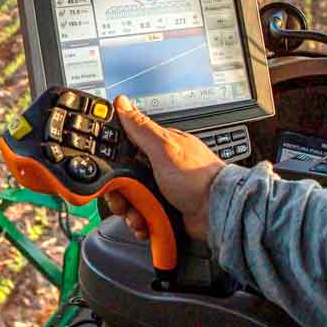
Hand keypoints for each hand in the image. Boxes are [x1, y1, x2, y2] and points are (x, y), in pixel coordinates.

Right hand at [105, 95, 224, 242]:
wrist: (217, 212)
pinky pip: (143, 216)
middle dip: (121, 194)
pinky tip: (146, 224)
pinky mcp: (164, 209)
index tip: (109, 177)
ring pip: (132, 200)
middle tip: (124, 201)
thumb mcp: (164, 148)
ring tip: (138, 217)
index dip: (113, 165)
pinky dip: (142, 222)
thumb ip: (140, 127)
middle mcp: (159, 168)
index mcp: (158, 148)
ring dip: (131, 212)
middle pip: (125, 180)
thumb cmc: (198, 177)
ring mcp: (162, 190)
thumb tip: (122, 103)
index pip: (124, 152)